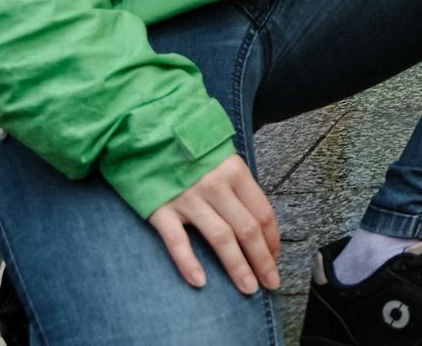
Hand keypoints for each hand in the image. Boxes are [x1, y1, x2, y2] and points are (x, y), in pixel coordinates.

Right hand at [146, 152, 279, 293]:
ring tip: (248, 288)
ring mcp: (188, 198)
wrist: (145, 132)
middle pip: (247, 229)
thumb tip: (255, 221)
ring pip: (221, 238)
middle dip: (262, 260)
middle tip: (271, 283)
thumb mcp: (220, 158)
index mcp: (235, 172)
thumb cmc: (188, 149)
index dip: (272, 239)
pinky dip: (189, 263)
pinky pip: (177, 241)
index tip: (275, 259)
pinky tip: (200, 282)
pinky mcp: (161, 209)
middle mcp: (216, 185)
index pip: (262, 212)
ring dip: (237, 267)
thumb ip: (237, 186)